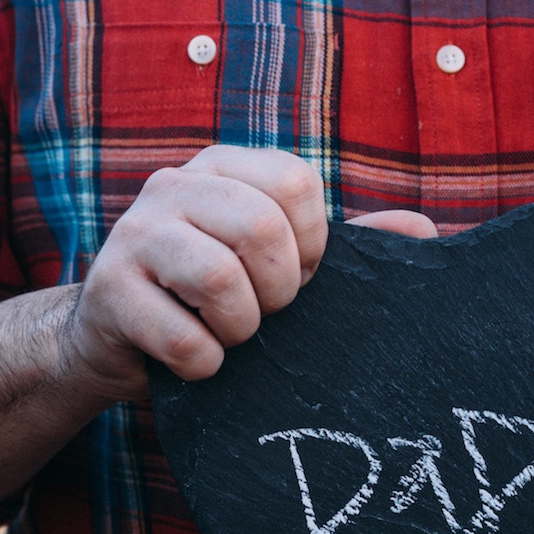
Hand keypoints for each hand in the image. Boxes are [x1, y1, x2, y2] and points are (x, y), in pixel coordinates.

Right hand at [65, 145, 436, 400]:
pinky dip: (206, 366)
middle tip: (267, 313)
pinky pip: (185, 340)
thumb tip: (425, 232)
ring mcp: (133, 235)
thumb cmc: (219, 296)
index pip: (296, 183)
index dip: (313, 244)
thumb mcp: (281, 261)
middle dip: (280, 291)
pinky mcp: (108, 293)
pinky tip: (198, 361)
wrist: (122, 336)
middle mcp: (174, 185)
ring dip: (242, 329)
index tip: (298, 276)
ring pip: (219, 279)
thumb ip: (348, 246)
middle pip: (261, 227)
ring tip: (230, 334)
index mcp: (225, 167)